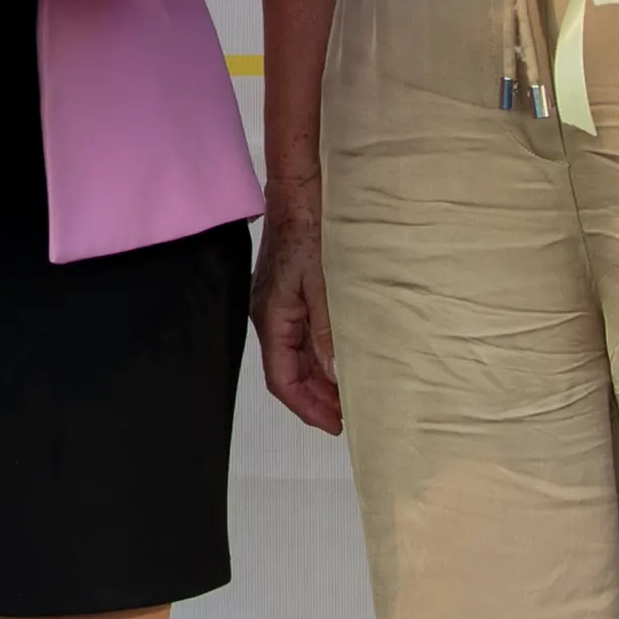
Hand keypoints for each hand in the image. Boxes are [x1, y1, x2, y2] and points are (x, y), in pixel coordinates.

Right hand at [253, 182, 340, 434]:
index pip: (281, 379)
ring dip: (319, 379)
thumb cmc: (310, 233)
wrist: (299, 193)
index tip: (337, 425)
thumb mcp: (324, 286)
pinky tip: (341, 359)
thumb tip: (334, 376)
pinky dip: (319, 356)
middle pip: (286, 372)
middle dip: (316, 398)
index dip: (307, 407)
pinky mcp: (288, 295)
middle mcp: (269, 316)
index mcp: (272, 318)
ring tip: (350, 394)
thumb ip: (327, 332)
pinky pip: (300, 337)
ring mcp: (277, 305)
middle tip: (350, 415)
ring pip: (294, 357)